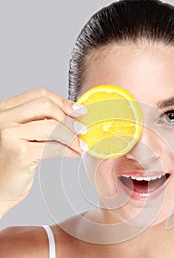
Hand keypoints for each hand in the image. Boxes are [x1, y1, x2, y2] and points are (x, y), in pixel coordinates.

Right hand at [0, 87, 86, 217]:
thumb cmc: (10, 163)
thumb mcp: (22, 135)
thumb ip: (39, 121)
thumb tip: (72, 115)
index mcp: (4, 110)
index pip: (39, 94)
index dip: (63, 101)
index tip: (78, 110)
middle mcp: (3, 119)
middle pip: (46, 106)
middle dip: (69, 118)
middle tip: (82, 128)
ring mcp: (9, 135)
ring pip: (52, 126)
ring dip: (72, 136)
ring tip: (80, 144)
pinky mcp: (20, 154)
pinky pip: (53, 146)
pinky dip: (69, 149)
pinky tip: (74, 153)